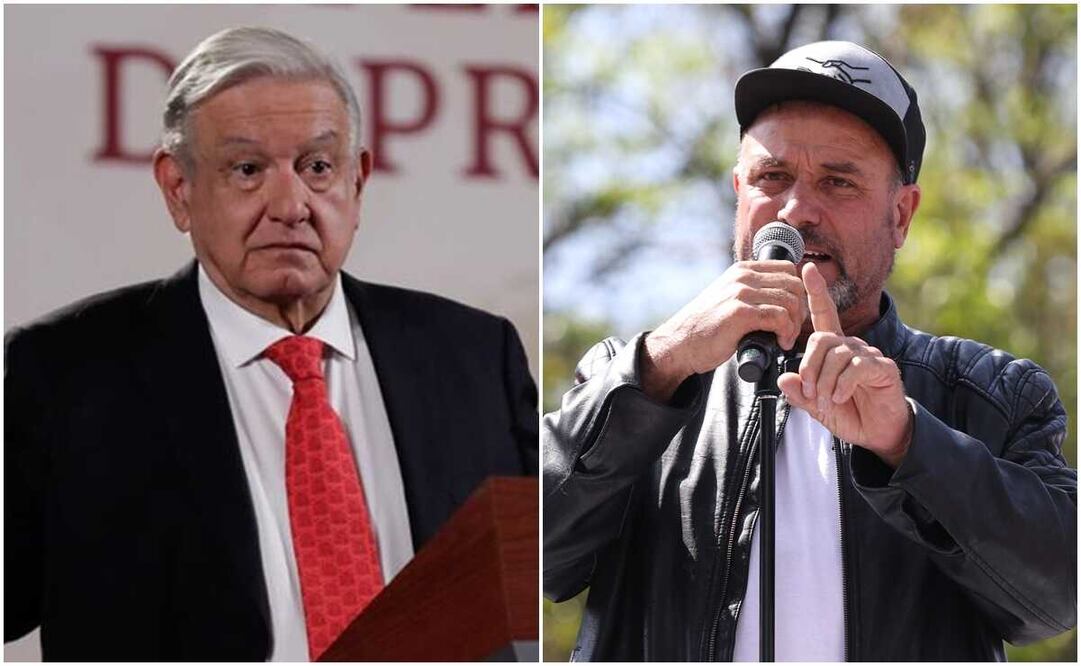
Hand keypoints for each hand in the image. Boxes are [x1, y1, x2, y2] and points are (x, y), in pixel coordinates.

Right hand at [642, 260, 806, 400]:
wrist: (680, 343)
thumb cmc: (706, 327)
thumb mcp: (728, 297)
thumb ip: (750, 291)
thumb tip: (781, 297)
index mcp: (742, 270)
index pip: (788, 269)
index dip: (798, 292)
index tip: (792, 314)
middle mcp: (742, 276)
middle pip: (794, 284)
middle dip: (800, 309)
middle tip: (791, 330)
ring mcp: (740, 293)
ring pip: (790, 301)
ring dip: (793, 324)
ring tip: (784, 339)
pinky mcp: (739, 313)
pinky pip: (779, 317)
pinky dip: (785, 332)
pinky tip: (779, 343)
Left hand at [777, 263, 911, 467]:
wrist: (878, 434)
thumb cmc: (849, 413)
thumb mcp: (816, 406)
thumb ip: (800, 393)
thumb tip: (783, 379)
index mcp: (834, 350)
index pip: (824, 315)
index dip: (816, 292)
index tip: (807, 270)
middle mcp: (851, 347)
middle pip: (821, 339)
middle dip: (809, 366)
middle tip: (810, 392)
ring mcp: (868, 356)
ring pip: (836, 355)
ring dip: (825, 381)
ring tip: (826, 400)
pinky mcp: (883, 368)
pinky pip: (856, 367)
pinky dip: (842, 385)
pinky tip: (841, 397)